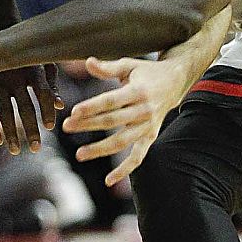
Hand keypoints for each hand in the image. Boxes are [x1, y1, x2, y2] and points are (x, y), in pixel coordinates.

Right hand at [0, 63, 61, 153]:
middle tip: (37, 148)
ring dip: (10, 133)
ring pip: (5, 113)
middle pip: (25, 107)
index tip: (49, 127)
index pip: (43, 93)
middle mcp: (15, 77)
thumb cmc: (26, 54)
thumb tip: (60, 106)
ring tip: (16, 151)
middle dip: (30, 129)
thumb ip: (51, 83)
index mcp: (33, 69)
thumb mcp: (42, 62)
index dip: (46, 110)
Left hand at [61, 56, 185, 186]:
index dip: (92, 107)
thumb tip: (87, 62)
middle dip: (88, 125)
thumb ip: (107, 67)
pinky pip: (138, 157)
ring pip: (122, 141)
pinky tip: (108, 180)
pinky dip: (125, 170)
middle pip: (112, 121)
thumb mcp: (129, 65)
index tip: (74, 112)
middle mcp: (144, 110)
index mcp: (138, 91)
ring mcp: (148, 126)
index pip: (111, 101)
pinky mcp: (150, 137)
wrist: (175, 82)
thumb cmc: (146, 72)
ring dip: (100, 149)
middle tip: (66, 127)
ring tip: (79, 154)